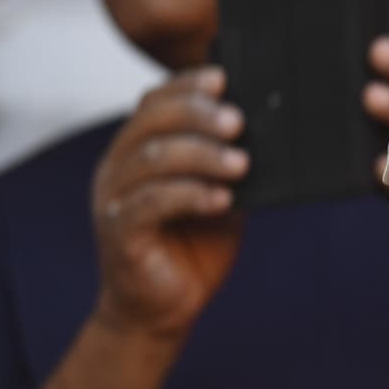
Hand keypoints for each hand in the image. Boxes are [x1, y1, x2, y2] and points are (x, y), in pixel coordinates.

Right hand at [91, 66, 246, 338]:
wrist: (165, 310)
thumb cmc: (195, 248)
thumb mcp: (223, 196)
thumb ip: (233, 165)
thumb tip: (274, 133)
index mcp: (140, 150)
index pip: (155, 101)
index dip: (187, 85)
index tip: (224, 77)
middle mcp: (120, 167)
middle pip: (152, 122)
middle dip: (198, 115)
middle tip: (238, 122)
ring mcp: (115, 199)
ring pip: (153, 160)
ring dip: (202, 156)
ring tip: (242, 163)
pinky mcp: (120, 233)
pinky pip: (151, 205)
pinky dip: (190, 196)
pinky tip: (222, 199)